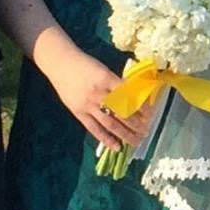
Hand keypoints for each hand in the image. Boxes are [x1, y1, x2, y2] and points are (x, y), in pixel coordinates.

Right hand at [36, 38, 148, 155]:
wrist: (60, 63)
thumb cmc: (85, 64)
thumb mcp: (104, 70)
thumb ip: (117, 84)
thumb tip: (134, 99)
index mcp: (107, 79)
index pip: (129, 97)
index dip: (141, 107)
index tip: (150, 114)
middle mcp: (98, 93)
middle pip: (122, 113)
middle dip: (137, 124)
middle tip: (146, 131)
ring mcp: (87, 104)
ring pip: (110, 124)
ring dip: (125, 135)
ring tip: (136, 142)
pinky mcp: (78, 112)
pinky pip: (94, 129)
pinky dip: (106, 139)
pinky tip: (117, 147)